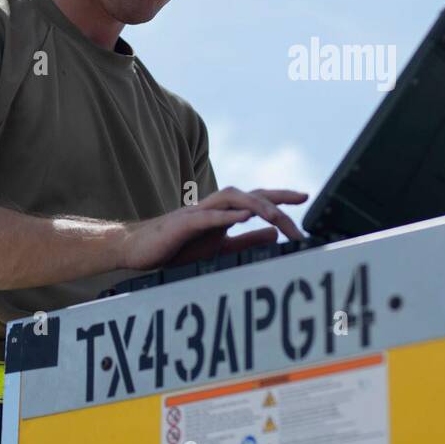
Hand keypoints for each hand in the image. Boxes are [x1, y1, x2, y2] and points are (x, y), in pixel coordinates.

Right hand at [115, 187, 308, 270]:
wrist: (139, 249)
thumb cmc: (178, 247)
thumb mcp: (220, 247)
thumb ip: (247, 241)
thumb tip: (274, 234)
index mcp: (225, 212)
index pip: (259, 199)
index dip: (281, 197)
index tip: (305, 198)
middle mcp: (215, 206)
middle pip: (252, 194)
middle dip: (277, 199)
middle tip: (301, 205)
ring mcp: (199, 212)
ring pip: (233, 198)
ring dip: (257, 204)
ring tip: (277, 213)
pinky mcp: (184, 223)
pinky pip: (208, 216)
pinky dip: (227, 215)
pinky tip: (244, 216)